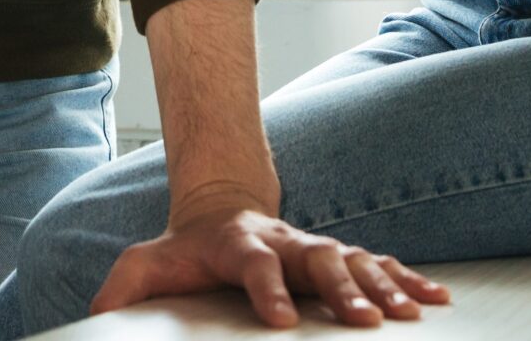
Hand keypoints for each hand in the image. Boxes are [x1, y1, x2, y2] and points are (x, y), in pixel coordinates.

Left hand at [90, 201, 449, 328]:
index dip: (267, 290)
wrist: (220, 208)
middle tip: (365, 321)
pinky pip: (378, 265)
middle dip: (342, 290)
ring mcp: (311, 246)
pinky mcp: (334, 255)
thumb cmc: (184, 249)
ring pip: (354, 260)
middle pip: (316, 260)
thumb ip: (122, 289)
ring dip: (383, 286)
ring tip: (410, 313)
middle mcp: (282, 242)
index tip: (281, 322)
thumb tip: (96, 321)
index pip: (253, 265)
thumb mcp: (145, 264)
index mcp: (237, 245)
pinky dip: (407, 279)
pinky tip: (434, 298)